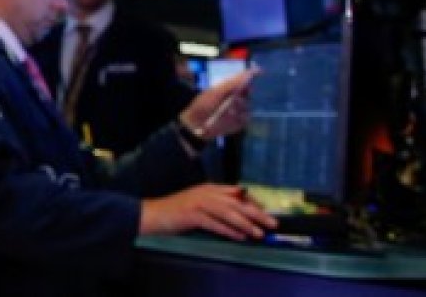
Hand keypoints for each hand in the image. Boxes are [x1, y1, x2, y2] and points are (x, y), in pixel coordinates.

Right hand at [140, 184, 276, 240]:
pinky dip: (228, 230)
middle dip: (257, 213)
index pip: (237, 192)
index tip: (266, 210)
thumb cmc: (177, 211)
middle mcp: (206, 193)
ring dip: (246, 224)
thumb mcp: (199, 203)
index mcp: (209, 188)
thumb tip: (240, 216)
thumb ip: (217, 205)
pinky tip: (239, 237)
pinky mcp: (191, 214)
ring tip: (259, 233)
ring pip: (228, 212)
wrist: (153, 214)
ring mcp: (198, 203)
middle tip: (272, 223)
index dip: (253, 201)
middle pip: (236, 202)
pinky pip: (214, 223)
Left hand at [179, 68, 256, 138]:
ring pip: (249, 105)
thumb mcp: (216, 92)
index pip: (243, 79)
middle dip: (246, 93)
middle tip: (238, 95)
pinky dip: (240, 117)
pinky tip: (231, 117)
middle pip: (249, 92)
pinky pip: (247, 118)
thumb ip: (232, 83)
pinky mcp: (240, 122)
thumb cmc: (204, 105)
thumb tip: (248, 73)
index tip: (260, 71)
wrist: (197, 124)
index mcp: (229, 87)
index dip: (252, 74)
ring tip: (229, 110)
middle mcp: (235, 97)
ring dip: (240, 106)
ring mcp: (238, 109)